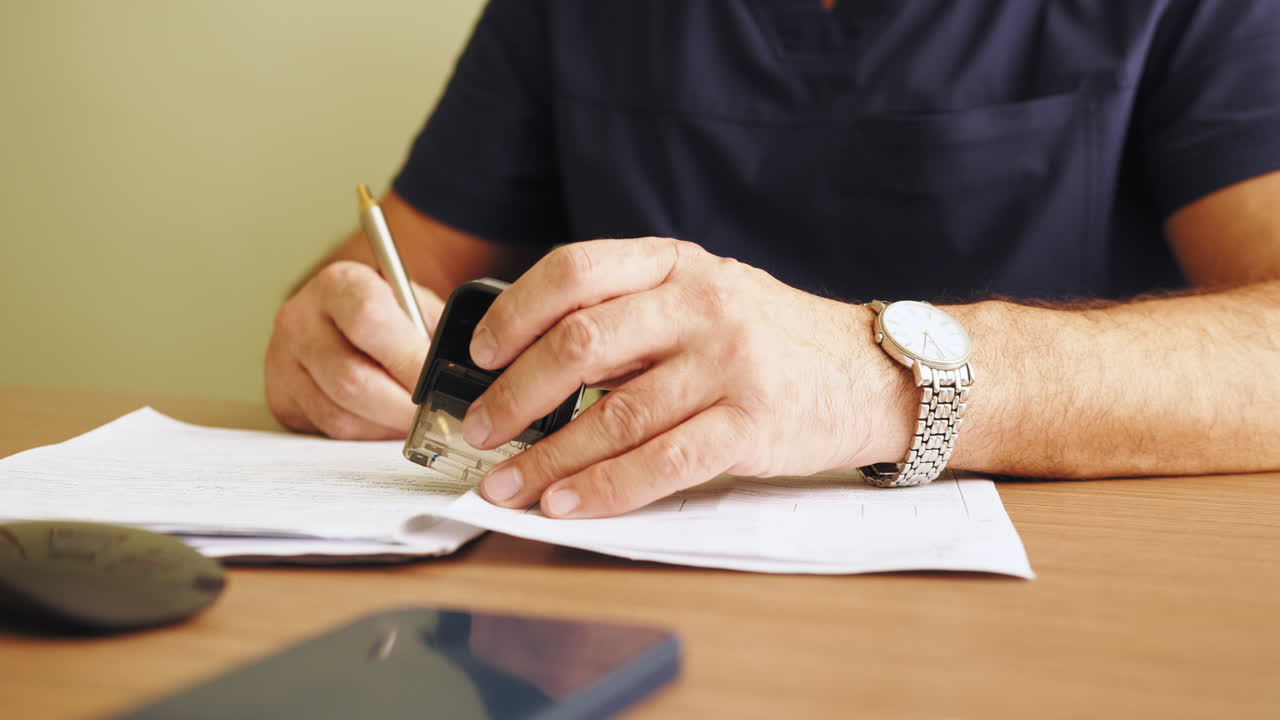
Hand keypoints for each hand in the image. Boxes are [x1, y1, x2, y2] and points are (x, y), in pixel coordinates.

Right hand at [265, 260, 443, 438]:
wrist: (342, 316)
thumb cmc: (387, 312)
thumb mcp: (415, 305)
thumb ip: (435, 332)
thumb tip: (458, 372)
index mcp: (339, 284)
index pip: (369, 321)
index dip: (409, 360)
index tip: (436, 382)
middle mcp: (300, 318)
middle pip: (351, 379)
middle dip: (401, 407)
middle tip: (432, 415)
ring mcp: (282, 360)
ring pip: (340, 414)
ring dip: (384, 427)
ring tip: (412, 419)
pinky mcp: (279, 397)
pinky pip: (327, 431)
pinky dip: (365, 434)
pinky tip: (383, 422)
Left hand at [462, 238, 914, 517]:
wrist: (872, 372)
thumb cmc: (774, 339)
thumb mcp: (707, 295)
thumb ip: (635, 313)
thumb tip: (538, 363)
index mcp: (679, 265)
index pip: (576, 270)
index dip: (515, 312)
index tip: (481, 353)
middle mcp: (701, 305)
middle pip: (582, 344)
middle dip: (515, 395)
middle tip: (480, 431)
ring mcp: (728, 364)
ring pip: (614, 415)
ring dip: (548, 458)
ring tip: (508, 486)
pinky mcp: (751, 424)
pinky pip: (661, 463)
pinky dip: (604, 489)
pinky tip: (568, 504)